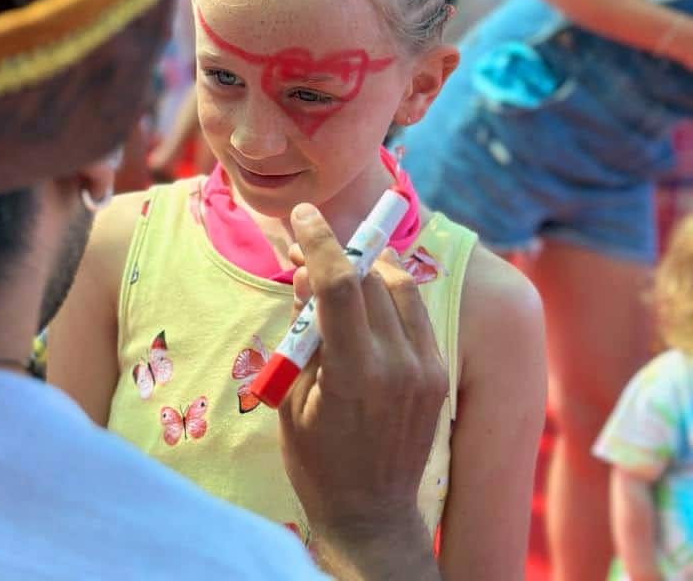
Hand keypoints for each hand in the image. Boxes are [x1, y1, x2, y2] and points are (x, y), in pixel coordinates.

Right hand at [279, 204, 444, 578]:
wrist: (371, 515)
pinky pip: (416, 313)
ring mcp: (426, 369)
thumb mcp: (292, 397)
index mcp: (354, 375)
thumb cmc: (317, 462)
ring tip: (339, 272)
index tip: (304, 215)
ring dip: (367, 271)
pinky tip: (370, 298)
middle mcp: (399, 365)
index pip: (340, 286)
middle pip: (370, 279)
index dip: (321, 242)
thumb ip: (303, 332)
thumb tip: (307, 275)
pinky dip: (391, 295)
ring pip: (400, 288)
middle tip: (307, 252)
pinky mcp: (439, 374)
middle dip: (336, 256)